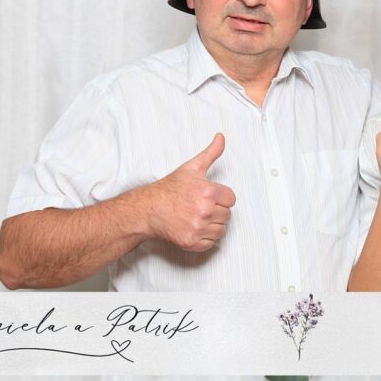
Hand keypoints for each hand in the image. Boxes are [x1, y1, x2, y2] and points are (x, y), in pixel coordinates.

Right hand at [142, 133, 235, 250]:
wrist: (149, 209)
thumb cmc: (170, 189)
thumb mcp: (192, 167)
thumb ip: (211, 153)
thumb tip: (221, 137)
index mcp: (208, 192)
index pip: (231, 199)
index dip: (220, 197)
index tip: (208, 196)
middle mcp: (205, 211)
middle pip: (227, 215)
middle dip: (216, 211)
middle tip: (199, 206)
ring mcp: (198, 228)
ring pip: (221, 230)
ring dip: (212, 225)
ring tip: (197, 217)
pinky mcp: (192, 242)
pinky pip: (211, 243)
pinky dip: (204, 238)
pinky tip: (193, 227)